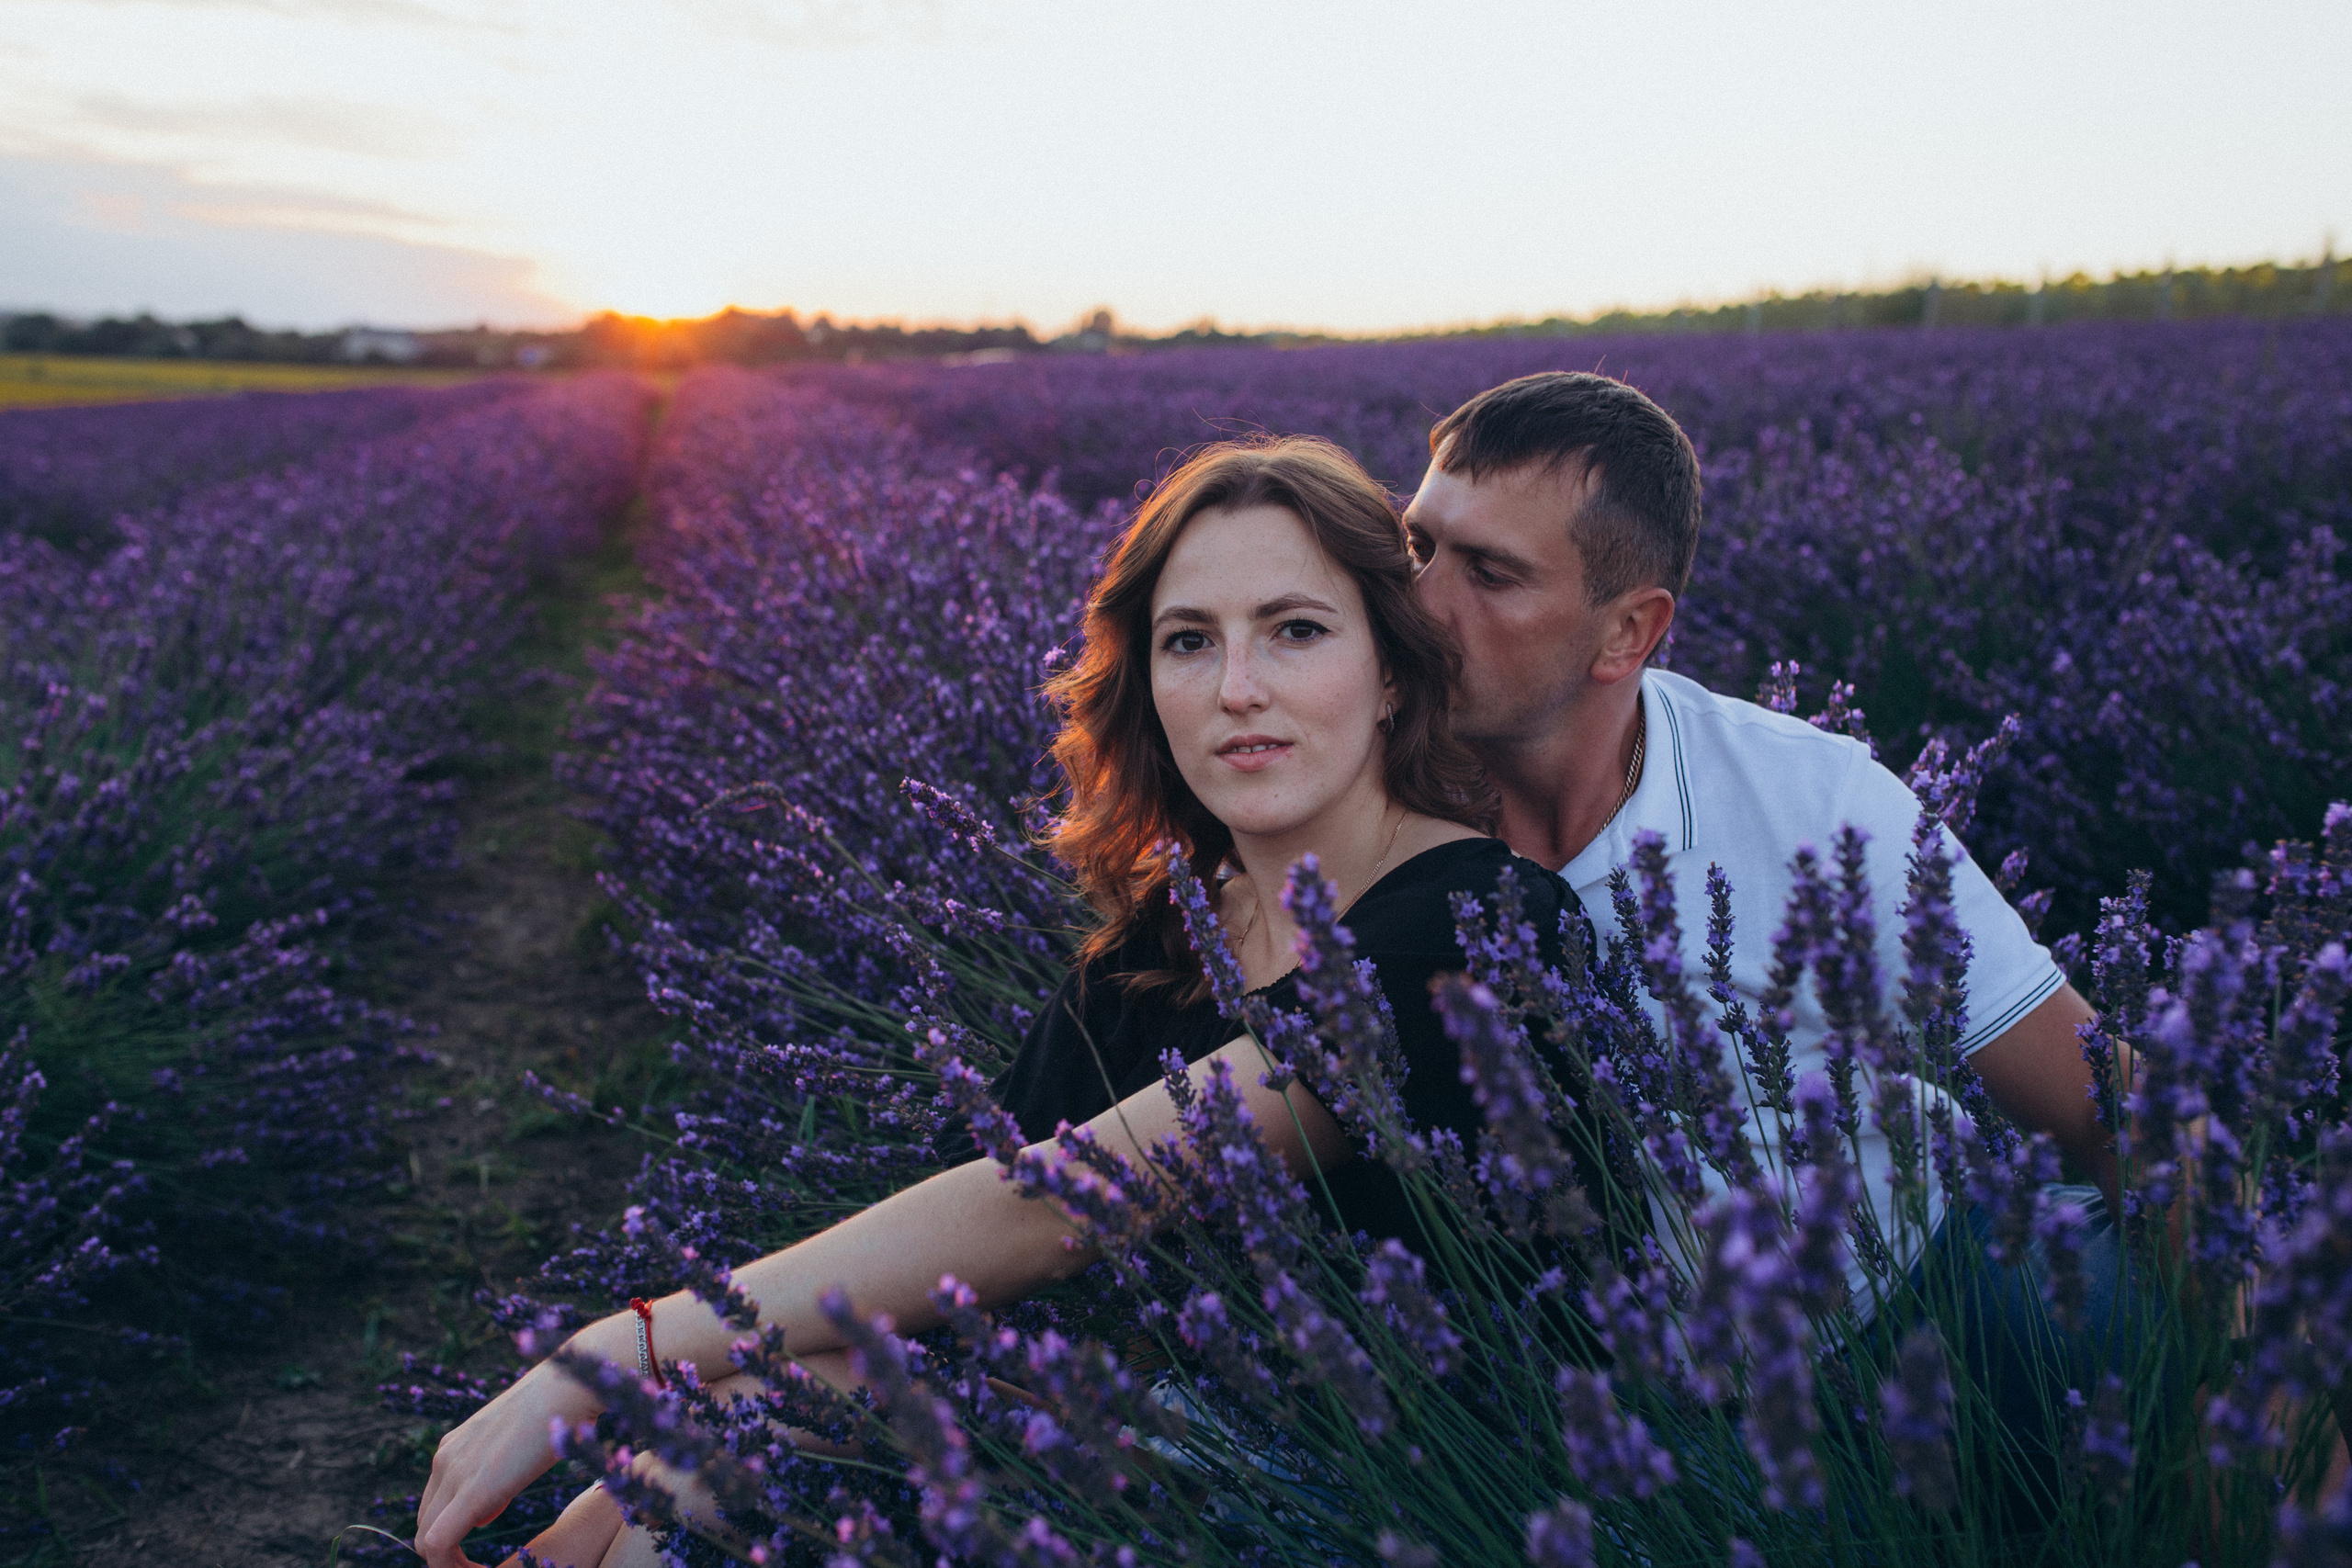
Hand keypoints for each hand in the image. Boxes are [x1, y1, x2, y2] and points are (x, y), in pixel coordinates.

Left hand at [416, 1356, 602, 1567]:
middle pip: (424, 1525)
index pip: (434, 1504)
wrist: (570, 1386)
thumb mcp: (518, 1444)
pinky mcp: (472, 1491)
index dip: (450, 1535)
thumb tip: (485, 1511)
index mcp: (455, 1447)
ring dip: (448, 1564)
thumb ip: (496, 1475)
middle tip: (478, 1567)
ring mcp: (453, 1472)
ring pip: (426, 1539)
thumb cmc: (559, 1410)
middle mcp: (445, 1458)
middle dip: (446, 1554)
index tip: (476, 1553)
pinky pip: (437, 1544)